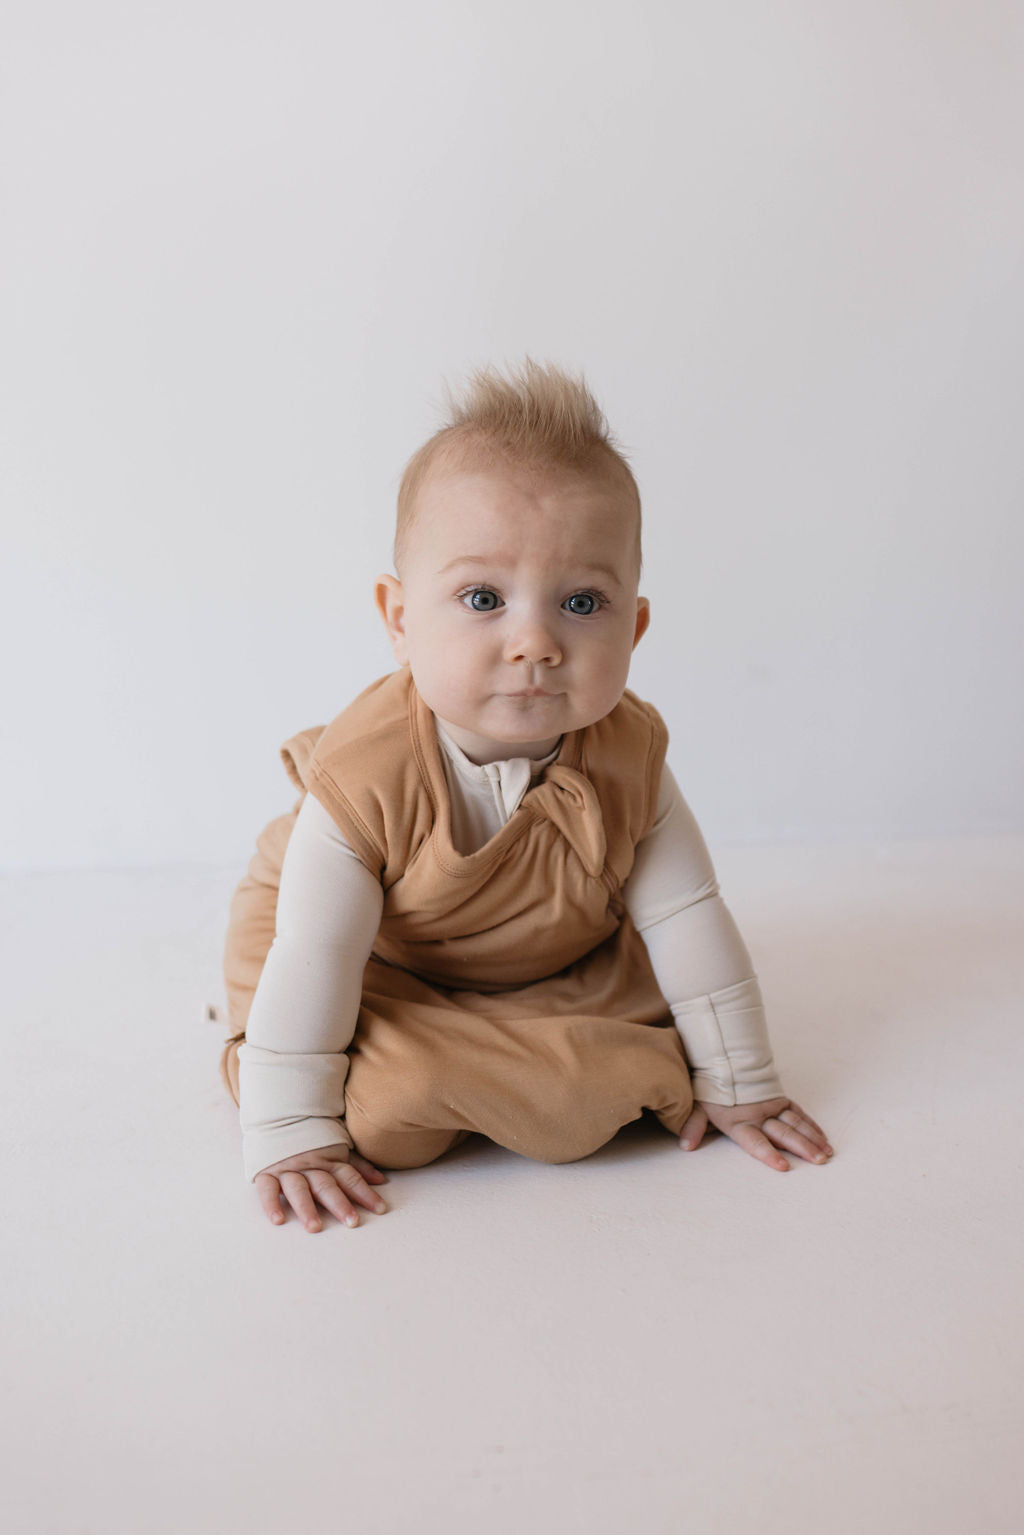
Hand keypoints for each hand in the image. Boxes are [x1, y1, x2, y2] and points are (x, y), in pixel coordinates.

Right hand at [254, 1143, 388, 1231]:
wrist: (278, 1115)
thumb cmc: (313, 1137)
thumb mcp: (337, 1146)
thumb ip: (357, 1165)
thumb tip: (381, 1180)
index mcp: (329, 1159)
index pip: (350, 1178)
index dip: (365, 1193)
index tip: (380, 1209)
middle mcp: (309, 1165)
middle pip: (326, 1186)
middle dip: (339, 1204)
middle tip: (352, 1222)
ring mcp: (287, 1168)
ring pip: (298, 1189)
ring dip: (306, 1208)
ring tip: (315, 1227)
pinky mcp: (266, 1172)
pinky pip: (267, 1189)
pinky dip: (271, 1204)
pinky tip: (278, 1220)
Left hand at [678, 1096, 832, 1171]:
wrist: (723, 1056)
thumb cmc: (710, 1087)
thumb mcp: (698, 1107)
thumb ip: (694, 1126)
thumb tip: (685, 1146)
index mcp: (739, 1122)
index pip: (755, 1141)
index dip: (768, 1154)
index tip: (784, 1167)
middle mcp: (758, 1115)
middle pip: (783, 1133)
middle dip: (802, 1148)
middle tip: (819, 1161)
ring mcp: (772, 1106)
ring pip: (796, 1124)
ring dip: (812, 1139)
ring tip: (827, 1154)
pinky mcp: (780, 1097)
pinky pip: (799, 1113)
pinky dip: (811, 1125)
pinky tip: (823, 1138)